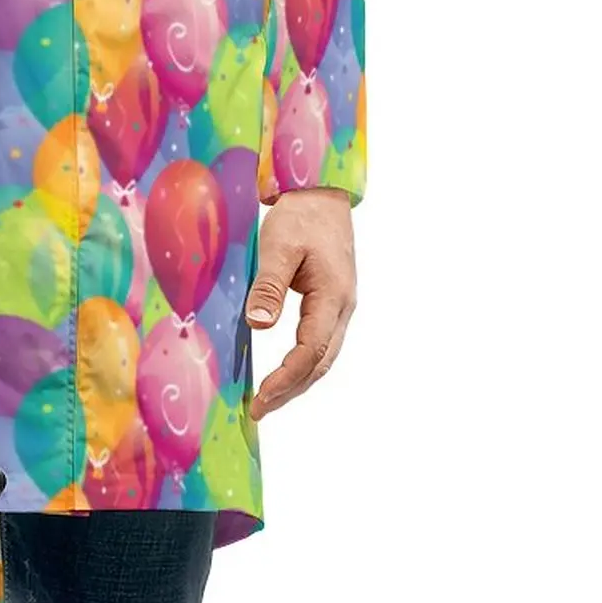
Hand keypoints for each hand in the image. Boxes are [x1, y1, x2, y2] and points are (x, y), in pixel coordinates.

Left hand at [244, 187, 356, 419]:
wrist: (320, 193)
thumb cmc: (300, 216)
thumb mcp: (279, 247)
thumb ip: (270, 286)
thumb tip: (259, 325)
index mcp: (334, 297)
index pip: (310, 351)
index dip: (285, 379)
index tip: (260, 399)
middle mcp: (343, 308)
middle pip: (320, 363)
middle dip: (291, 390)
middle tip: (259, 410)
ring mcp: (340, 306)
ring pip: (323, 356)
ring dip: (298, 381)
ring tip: (268, 400)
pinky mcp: (331, 302)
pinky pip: (319, 342)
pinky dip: (302, 363)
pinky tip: (283, 372)